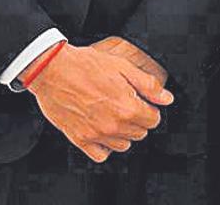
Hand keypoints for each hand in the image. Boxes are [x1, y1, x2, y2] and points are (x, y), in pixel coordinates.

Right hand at [24, 42, 173, 161]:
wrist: (53, 70)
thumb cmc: (85, 65)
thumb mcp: (123, 66)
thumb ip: (148, 85)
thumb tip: (166, 98)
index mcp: (127, 107)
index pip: (153, 120)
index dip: (150, 108)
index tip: (143, 102)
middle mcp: (113, 125)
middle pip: (140, 133)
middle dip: (138, 119)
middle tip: (126, 104)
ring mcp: (96, 135)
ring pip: (123, 145)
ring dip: (123, 132)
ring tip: (113, 114)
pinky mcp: (80, 140)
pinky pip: (101, 155)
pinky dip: (104, 146)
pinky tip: (102, 129)